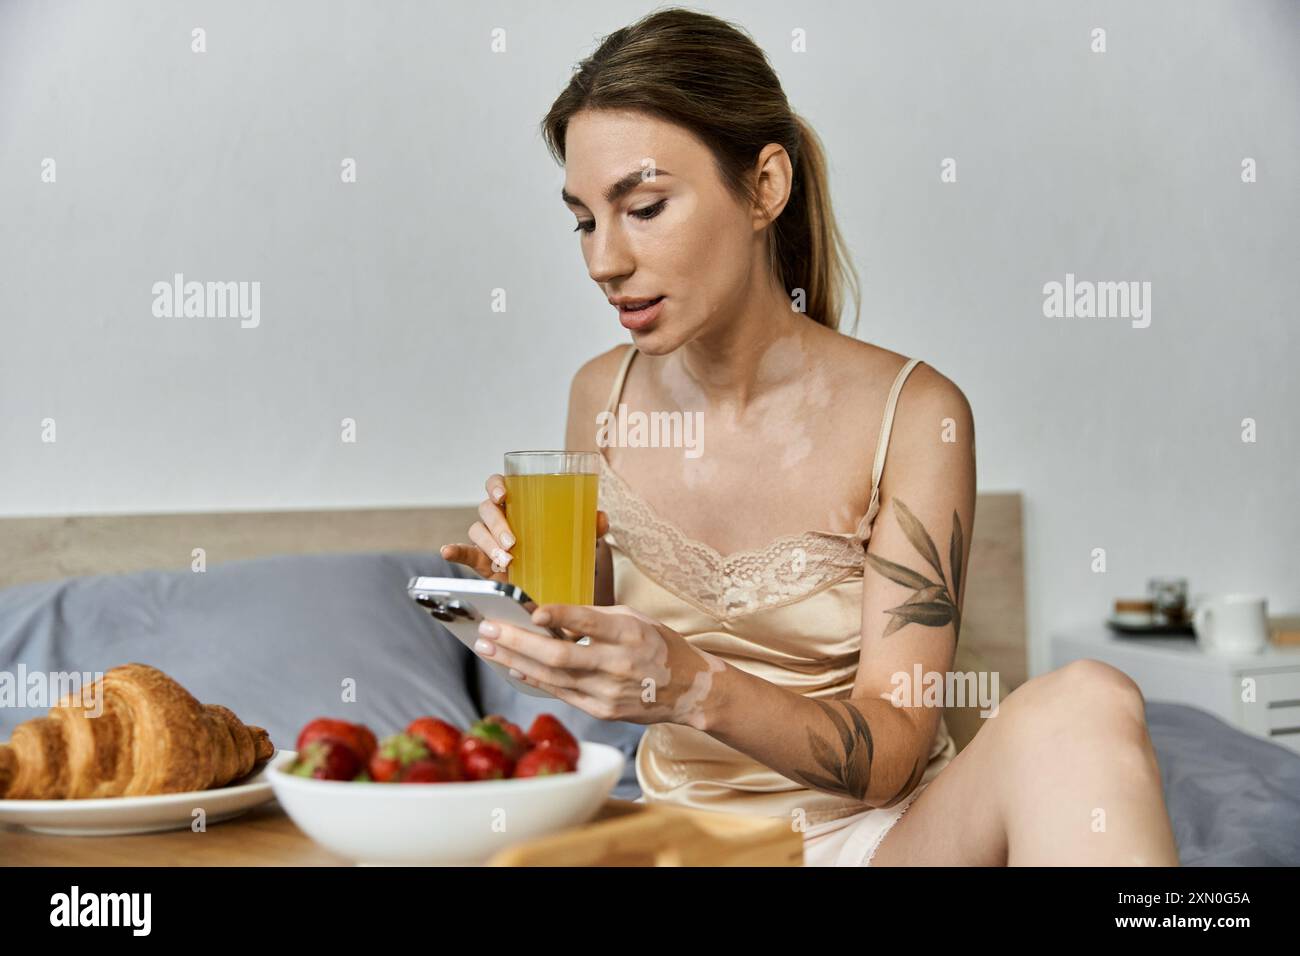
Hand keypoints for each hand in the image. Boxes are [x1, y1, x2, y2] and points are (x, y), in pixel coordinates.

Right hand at [439, 473, 609, 580]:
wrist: (554, 581)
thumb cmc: (561, 548)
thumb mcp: (579, 536)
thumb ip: (591, 526)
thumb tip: (600, 519)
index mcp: (518, 503)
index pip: (499, 484)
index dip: (497, 485)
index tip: (505, 494)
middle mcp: (499, 517)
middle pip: (487, 509)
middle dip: (497, 523)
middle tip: (513, 542)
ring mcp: (489, 540)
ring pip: (478, 532)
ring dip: (488, 544)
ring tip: (506, 560)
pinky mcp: (483, 562)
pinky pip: (465, 553)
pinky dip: (455, 551)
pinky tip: (448, 551)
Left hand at [472, 603, 726, 728]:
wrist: (689, 690)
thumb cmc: (658, 646)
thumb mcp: (634, 618)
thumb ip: (594, 618)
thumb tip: (548, 616)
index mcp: (630, 634)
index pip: (591, 623)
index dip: (562, 617)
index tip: (534, 611)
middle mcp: (618, 664)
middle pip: (560, 656)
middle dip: (518, 642)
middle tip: (488, 629)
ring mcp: (608, 692)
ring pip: (552, 677)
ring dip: (515, 660)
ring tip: (487, 646)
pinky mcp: (602, 711)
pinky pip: (560, 693)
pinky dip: (534, 679)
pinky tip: (513, 667)